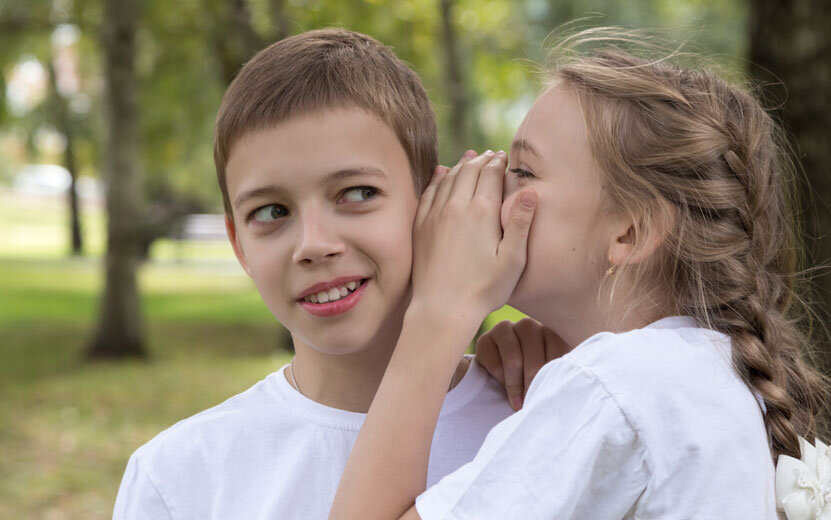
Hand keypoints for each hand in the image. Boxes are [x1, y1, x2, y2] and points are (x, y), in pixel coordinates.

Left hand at [410, 150, 537, 327]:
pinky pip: (429, 192)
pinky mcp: (421, 226)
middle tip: (490, 156)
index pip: (491, 174)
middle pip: (469, 171)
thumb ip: (520, 222)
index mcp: (482, 211)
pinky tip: (441, 173)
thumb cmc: (483, 289)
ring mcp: (435, 215)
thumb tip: (530, 191)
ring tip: (470, 158)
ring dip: (461, 165)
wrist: (442, 308)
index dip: (499, 163)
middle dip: (482, 160)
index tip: (505, 158)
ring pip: (449, 178)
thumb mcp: (513, 260)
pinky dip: (437, 178)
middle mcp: (456, 206)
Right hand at [476, 318, 568, 410]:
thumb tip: (569, 387)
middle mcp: (528, 326)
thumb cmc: (535, 375)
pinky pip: (494, 363)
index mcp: (550, 330)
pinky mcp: (484, 339)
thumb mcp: (551, 371)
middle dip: (533, 385)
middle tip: (532, 404)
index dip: (554, 375)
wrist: (503, 375)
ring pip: (514, 361)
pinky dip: (500, 379)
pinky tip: (503, 386)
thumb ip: (560, 373)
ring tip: (517, 404)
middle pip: (534, 358)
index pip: (558, 349)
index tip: (553, 395)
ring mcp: (505, 329)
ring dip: (516, 386)